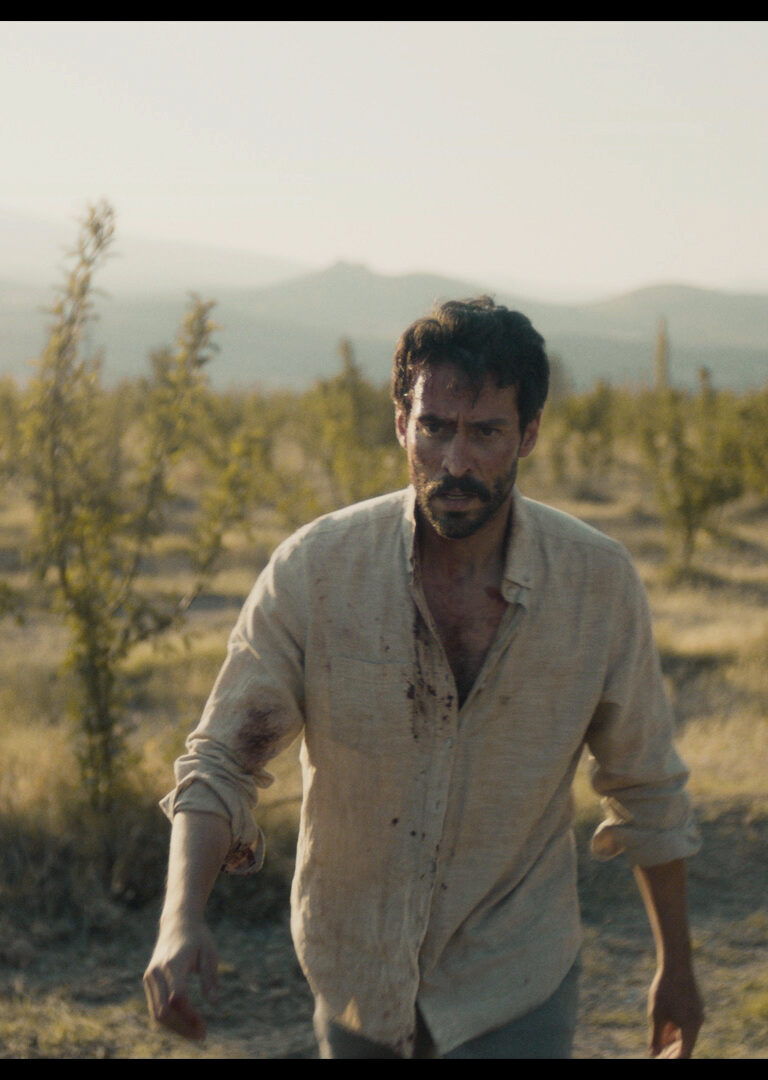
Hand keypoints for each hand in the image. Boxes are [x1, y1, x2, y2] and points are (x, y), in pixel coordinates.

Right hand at [143, 918, 219, 1040]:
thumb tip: (215, 1003)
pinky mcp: (149, 980)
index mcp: (173, 963)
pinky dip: (169, 1020)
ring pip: (156, 1013)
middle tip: (202, 1035)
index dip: (189, 1016)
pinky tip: (186, 1023)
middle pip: (163, 1010)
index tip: (204, 1026)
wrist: (177, 922)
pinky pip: (155, 1007)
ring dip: (175, 1027)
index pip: (177, 997)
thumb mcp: (209, 953)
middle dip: (182, 1027)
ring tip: (196, 1032)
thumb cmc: (198, 937)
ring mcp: (150, 977)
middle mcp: (156, 972)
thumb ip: (210, 978)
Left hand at [647, 965, 703, 1057]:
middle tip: (656, 1056)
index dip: (672, 1059)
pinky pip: (685, 1024)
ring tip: (658, 1049)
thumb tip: (653, 1054)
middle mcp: (697, 1023)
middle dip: (671, 1053)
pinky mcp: (694, 1006)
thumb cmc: (665, 989)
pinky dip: (675, 1030)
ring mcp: (696, 1013)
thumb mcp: (657, 1014)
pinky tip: (664, 1034)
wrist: (676, 963)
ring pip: (684, 1034)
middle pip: (685, 1045)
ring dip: (672, 1042)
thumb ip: (656, 1037)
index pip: (684, 1054)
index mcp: (691, 1028)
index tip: (659, 1059)